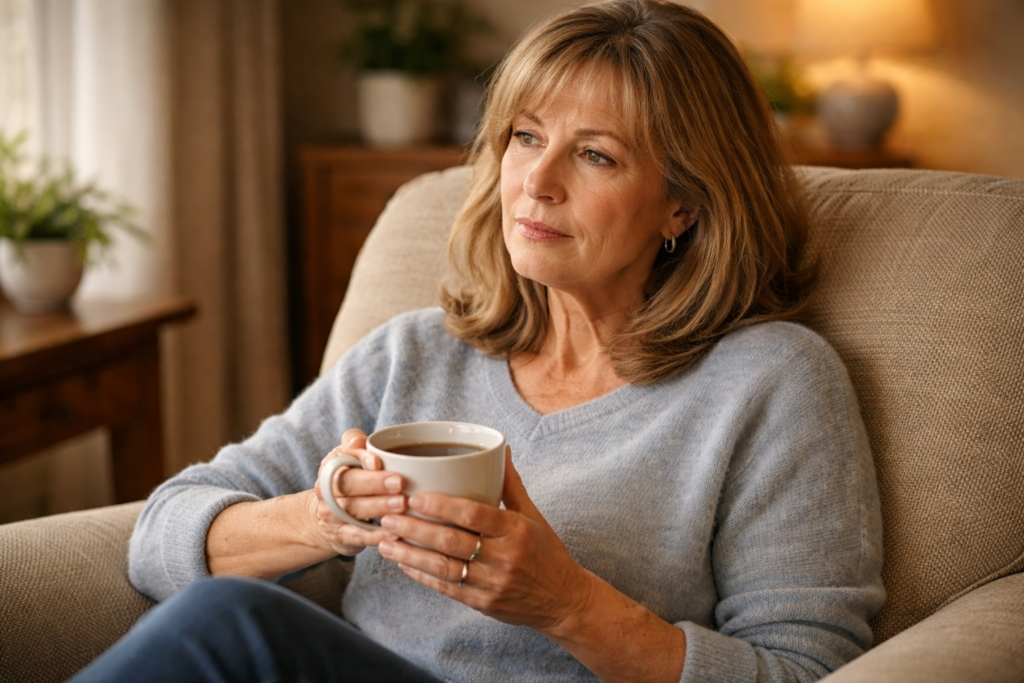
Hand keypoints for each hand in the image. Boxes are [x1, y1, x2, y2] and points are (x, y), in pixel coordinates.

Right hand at [310, 428, 407, 556]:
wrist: (329, 519)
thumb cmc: (350, 480)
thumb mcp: (349, 458)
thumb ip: (355, 443)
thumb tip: (358, 441)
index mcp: (330, 467)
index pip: (341, 459)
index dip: (359, 459)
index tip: (378, 462)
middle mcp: (326, 492)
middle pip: (347, 485)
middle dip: (374, 484)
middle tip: (399, 483)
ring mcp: (332, 516)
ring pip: (354, 511)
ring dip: (379, 508)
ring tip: (402, 504)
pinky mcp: (342, 537)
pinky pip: (359, 537)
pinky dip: (377, 535)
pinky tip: (396, 531)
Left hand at [376, 447, 593, 634]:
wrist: (564, 601)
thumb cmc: (546, 553)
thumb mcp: (534, 516)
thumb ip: (512, 485)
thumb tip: (501, 449)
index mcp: (515, 530)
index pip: (473, 514)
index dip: (441, 506)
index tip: (414, 497)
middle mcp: (503, 556)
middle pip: (451, 541)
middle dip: (415, 529)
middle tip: (388, 517)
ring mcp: (492, 583)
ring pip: (443, 567)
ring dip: (410, 554)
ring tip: (385, 541)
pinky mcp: (483, 604)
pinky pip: (447, 588)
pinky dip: (422, 576)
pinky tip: (404, 563)